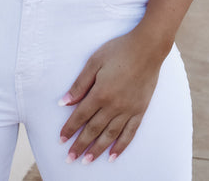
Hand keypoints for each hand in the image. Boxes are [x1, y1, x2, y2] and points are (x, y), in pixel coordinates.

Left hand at [58, 27, 167, 162]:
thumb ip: (79, 84)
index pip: (80, 116)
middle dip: (80, 145)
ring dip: (97, 150)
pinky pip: (129, 133)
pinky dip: (120, 146)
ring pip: (109, 135)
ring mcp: (128, 110)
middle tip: (70, 158)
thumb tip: (64, 102)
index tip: (61, 140)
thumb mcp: (94, 61)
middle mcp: (113, 106)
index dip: (69, 129)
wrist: (147, 48)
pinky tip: (112, 156)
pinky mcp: (140, 110)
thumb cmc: (119, 50)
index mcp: (100, 93)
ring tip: (87, 161)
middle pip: (93, 130)